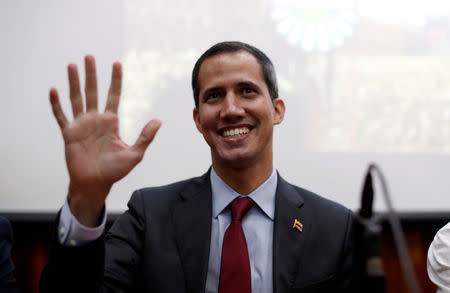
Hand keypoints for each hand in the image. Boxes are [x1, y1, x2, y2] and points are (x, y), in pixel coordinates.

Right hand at [50, 55, 160, 226]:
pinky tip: (54, 90)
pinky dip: (57, 104)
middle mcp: (95, 120)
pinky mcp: (69, 133)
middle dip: (92, 74)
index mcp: (111, 122)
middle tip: (89, 56)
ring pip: (76, 99)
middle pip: (93, 92)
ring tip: (72, 65)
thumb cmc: (115, 170)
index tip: (117, 64)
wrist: (96, 183)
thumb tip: (159, 120)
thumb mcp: (135, 154)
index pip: (114, 96)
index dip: (115, 80)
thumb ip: (146, 137)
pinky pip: (61, 116)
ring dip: (74, 82)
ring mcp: (81, 125)